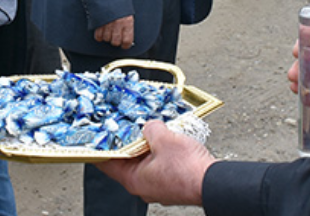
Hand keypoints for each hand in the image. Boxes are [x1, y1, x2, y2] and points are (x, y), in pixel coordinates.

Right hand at [94, 15, 134, 48]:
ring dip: (107, 37)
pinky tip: (102, 31)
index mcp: (127, 22)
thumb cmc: (119, 2)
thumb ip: (127, 25)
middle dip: (116, 41)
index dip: (126, 45)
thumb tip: (127, 37)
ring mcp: (107, 24)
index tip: (125, 45)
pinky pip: (98, 36)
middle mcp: (117, 24)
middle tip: (116, 37)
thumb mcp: (128, 13)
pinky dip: (100, 36)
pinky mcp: (98, 23)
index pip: (127, 41)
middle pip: (115, 42)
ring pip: (107, 39)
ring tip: (109, 31)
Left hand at [97, 121, 212, 205]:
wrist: (214, 182)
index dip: (100, 147)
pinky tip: (167, 140)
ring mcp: (158, 185)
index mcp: (133, 179)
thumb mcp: (164, 138)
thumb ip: (151, 128)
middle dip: (128, 141)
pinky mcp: (171, 182)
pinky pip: (160, 164)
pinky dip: (160, 152)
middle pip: (127, 160)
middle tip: (127, 125)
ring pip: (145, 162)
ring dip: (147, 145)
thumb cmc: (189, 169)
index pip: (106, 163)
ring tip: (151, 129)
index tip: (95, 137)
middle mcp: (143, 185)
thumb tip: (150, 126)